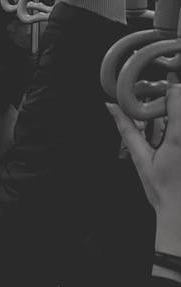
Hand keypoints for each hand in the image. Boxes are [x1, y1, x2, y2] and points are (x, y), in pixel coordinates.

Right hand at [108, 84, 180, 255]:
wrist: (179, 211)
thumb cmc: (160, 188)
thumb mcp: (140, 157)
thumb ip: (127, 129)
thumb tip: (112, 107)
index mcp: (177, 136)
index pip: (177, 96)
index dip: (172, 84)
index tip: (168, 75)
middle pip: (180, 104)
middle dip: (173, 99)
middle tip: (166, 99)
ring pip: (180, 118)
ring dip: (174, 115)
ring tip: (164, 127)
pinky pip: (180, 130)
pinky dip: (176, 127)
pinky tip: (170, 144)